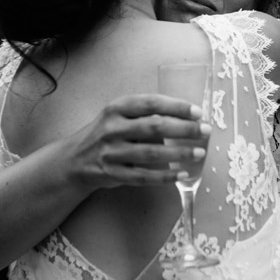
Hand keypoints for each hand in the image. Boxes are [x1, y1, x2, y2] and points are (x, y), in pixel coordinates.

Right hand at [66, 94, 210, 189]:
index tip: (197, 112)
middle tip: (205, 131)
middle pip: (154, 127)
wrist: (74, 159)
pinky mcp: (112, 174)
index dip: (176, 107)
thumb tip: (186, 119)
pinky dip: (164, 177)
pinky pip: (143, 176)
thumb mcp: (119, 116)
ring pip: (150, 153)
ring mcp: (111, 152)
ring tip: (199, 152)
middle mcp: (112, 128)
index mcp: (116, 108)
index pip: (151, 103)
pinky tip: (181, 174)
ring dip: (178, 154)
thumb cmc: (106, 133)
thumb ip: (145, 115)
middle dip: (183, 129)